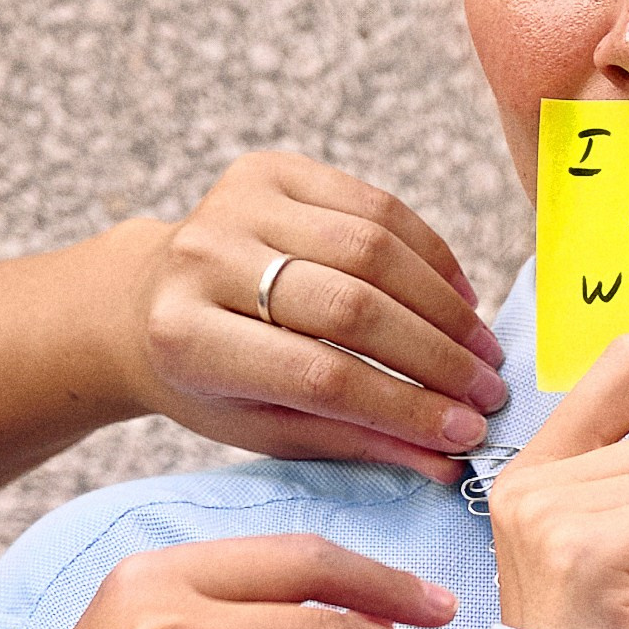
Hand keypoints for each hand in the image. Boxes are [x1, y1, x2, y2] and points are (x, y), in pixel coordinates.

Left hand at [117, 152, 509, 479]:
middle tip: (487, 392)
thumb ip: (354, 440)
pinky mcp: (269, 168)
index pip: (321, 376)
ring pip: (374, 248)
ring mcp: (236, 203)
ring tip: (481, 350)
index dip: (404, 405)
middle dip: (436, 357)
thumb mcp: (263, 428)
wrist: (141, 301)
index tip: (466, 431)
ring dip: (444, 306)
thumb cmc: (209, 381)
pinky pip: (376, 205)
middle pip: (352, 306)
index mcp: (189, 338)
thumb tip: (450, 459)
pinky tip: (458, 298)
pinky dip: (429, 254)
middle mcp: (205, 260)